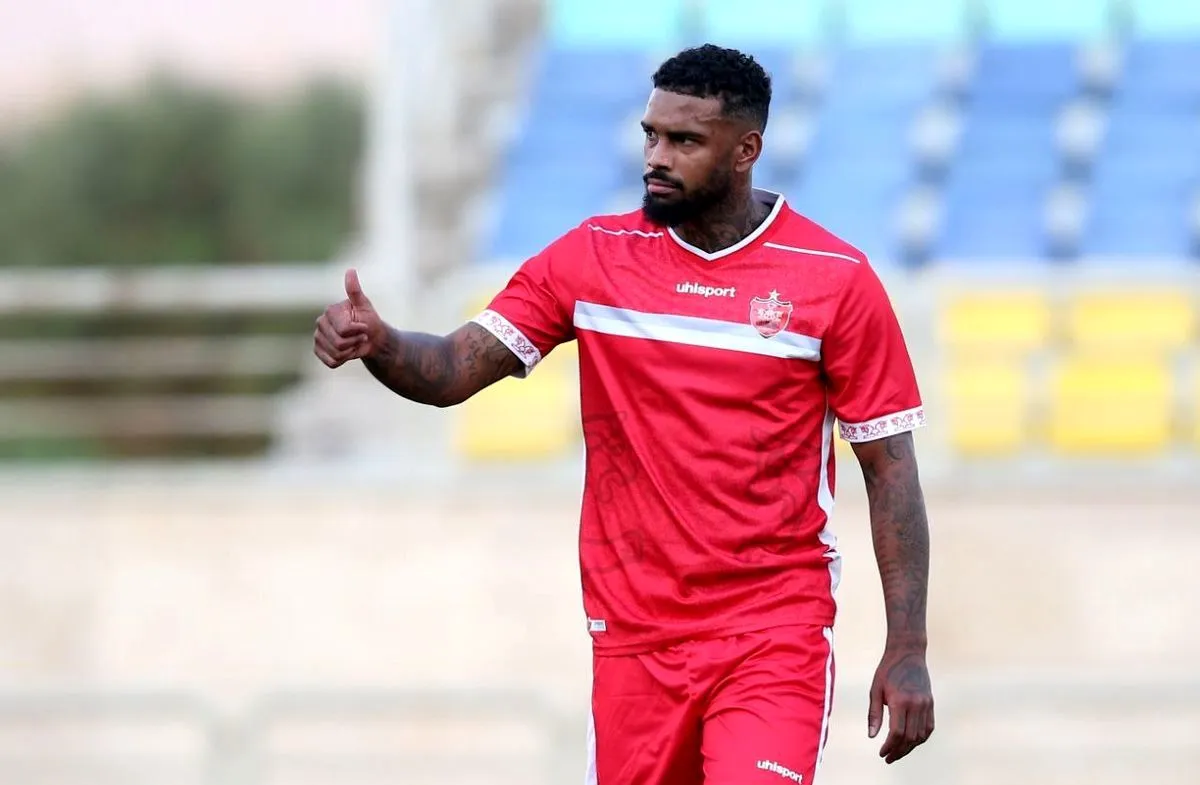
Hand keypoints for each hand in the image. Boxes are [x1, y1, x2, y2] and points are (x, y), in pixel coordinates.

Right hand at [313, 268, 385, 367]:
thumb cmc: (369, 321)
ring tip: (353, 343)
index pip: (343, 329)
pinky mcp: (318, 351)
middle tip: (360, 336)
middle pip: (339, 343)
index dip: (358, 331)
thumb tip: (350, 270)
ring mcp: (318, 337)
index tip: (363, 326)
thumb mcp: (364, 305)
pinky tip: (346, 352)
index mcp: (330, 311)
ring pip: (336, 354)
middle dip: (355, 342)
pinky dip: (343, 360)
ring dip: (350, 352)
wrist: (371, 339)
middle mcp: (320, 323)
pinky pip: (331, 362)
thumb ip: (355, 291)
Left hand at [868, 644, 933, 763]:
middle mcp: (916, 704)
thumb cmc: (887, 670)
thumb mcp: (875, 690)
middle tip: (888, 758)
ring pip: (921, 735)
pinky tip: (910, 743)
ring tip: (897, 753)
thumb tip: (872, 736)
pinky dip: (920, 738)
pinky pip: (929, 728)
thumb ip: (874, 714)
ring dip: (909, 747)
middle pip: (909, 737)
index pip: (897, 732)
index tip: (881, 753)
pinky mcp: (931, 703)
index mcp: (900, 700)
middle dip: (899, 751)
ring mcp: (926, 704)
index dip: (889, 746)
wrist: (908, 653)